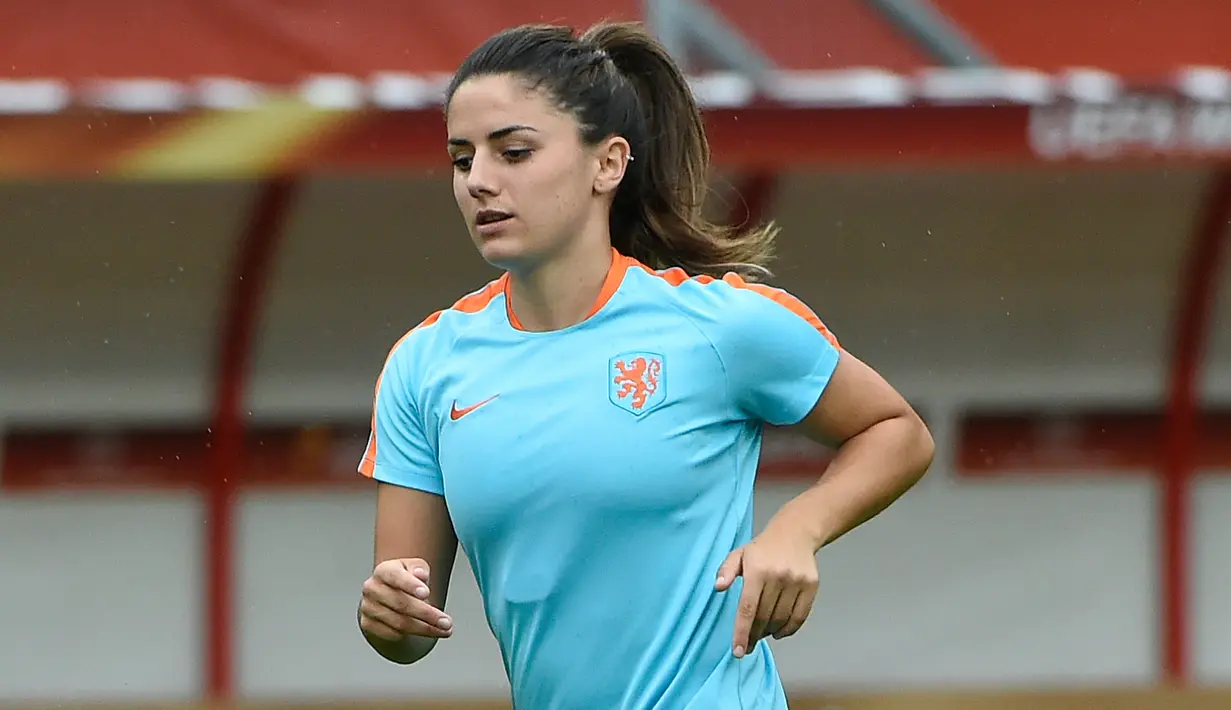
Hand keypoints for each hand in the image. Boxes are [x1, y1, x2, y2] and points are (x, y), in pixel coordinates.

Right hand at [359, 558, 453, 641]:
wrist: (389, 594)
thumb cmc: (407, 579)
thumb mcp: (415, 568)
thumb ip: (419, 569)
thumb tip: (420, 575)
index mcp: (384, 570)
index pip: (395, 576)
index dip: (410, 585)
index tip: (427, 593)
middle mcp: (372, 588)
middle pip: (401, 604)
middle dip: (427, 614)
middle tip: (446, 622)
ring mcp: (368, 608)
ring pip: (399, 623)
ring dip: (425, 629)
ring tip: (445, 629)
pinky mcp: (368, 624)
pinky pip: (392, 634)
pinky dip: (413, 636)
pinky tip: (429, 632)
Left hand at [714, 524, 818, 657]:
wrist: (795, 533)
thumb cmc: (762, 549)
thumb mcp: (739, 554)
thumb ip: (725, 571)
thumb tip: (718, 588)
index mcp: (757, 570)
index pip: (748, 609)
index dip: (742, 633)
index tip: (737, 651)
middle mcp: (778, 577)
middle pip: (764, 618)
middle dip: (754, 636)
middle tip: (747, 645)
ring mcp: (796, 582)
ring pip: (781, 620)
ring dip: (769, 632)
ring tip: (761, 634)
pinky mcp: (811, 586)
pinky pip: (799, 617)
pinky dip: (788, 630)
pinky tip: (778, 632)